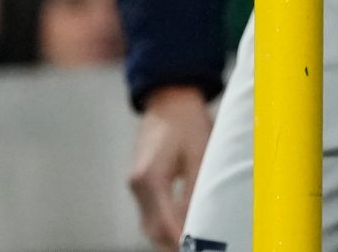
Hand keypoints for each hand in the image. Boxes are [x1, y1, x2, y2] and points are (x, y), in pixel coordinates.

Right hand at [128, 85, 214, 251]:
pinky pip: (151, 213)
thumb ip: (197, 187)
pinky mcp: (141, 183)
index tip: (196, 248)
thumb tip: (201, 218)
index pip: (164, 222)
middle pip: (153, 228)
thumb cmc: (188, 123)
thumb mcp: (200, 153)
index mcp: (150, 178)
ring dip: (169, 237)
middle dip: (174, 243)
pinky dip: (165, 225)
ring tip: (194, 243)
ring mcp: (137, 185)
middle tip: (199, 249)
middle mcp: (138, 185)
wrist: (170, 100)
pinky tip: (184, 228)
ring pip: (150, 224)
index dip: (181, 239)